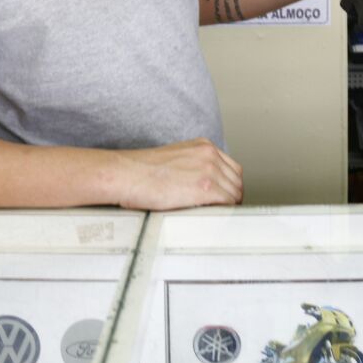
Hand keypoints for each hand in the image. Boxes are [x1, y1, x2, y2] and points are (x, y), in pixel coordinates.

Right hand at [114, 138, 242, 209]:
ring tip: (214, 215)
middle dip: (231, 196)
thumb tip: (202, 186)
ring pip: (234, 193)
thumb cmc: (141, 170)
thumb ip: (193, 166)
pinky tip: (211, 217)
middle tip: (220, 210)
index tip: (224, 196)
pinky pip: (227, 203)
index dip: (229, 185)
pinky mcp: (205, 188)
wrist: (126, 173)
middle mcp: (209, 154)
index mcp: (202, 146)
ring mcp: (209, 170)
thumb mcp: (175, 158)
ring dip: (227, 206)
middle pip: (236, 180)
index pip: (231, 168)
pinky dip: (223, 212)